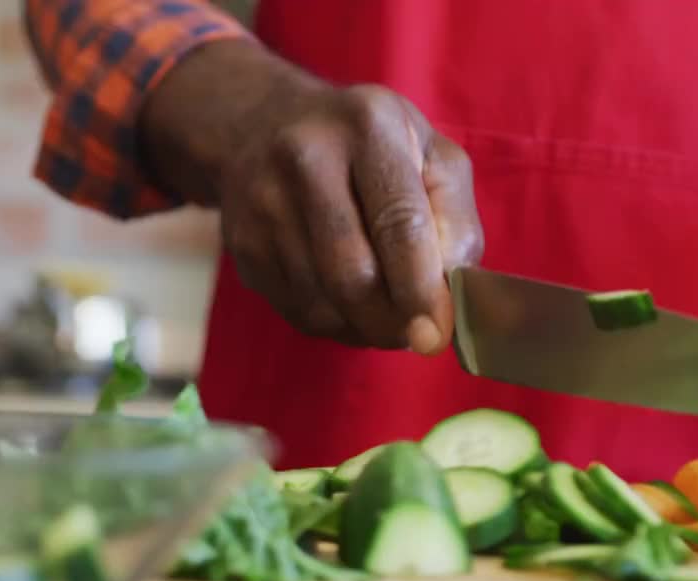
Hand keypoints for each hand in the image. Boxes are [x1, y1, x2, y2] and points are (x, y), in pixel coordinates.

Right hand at [142, 42, 483, 353]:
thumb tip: (451, 291)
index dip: (421, 290)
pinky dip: (332, 323)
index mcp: (368, 127)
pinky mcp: (242, 244)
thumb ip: (454, 218)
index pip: (399, 224)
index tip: (438, 333)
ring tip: (386, 315)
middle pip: (352, 275)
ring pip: (322, 303)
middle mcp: (306, 159)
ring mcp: (265, 204)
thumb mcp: (426, 152)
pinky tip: (348, 306)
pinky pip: (296, 309)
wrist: (259, 127)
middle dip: (391, 321)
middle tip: (417, 336)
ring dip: (363, 328)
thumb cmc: (364, 145)